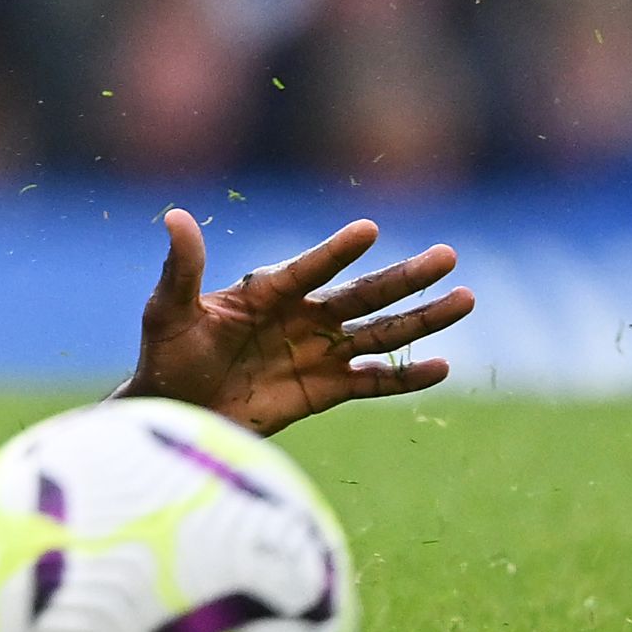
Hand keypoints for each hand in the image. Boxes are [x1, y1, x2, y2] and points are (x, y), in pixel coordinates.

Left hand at [119, 210, 473, 435]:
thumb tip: (174, 216)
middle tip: (447, 255)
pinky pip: (375, 381)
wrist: (176, 414)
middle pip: (363, 294)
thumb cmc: (166, 358)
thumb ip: (182, 268)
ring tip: (465, 298)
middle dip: (405, 277)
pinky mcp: (326, 391)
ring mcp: (318, 353)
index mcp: (267, 293)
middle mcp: (302, 317)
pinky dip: (407, 377)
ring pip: (381, 333)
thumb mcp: (169, 312)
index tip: (368, 230)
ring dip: (423, 319)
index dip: (336, 252)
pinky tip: (443, 367)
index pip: (309, 268)